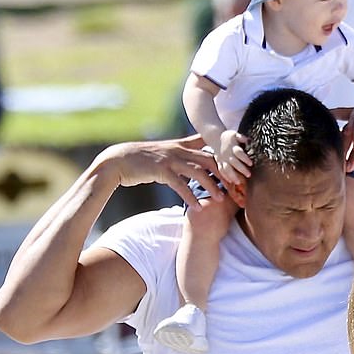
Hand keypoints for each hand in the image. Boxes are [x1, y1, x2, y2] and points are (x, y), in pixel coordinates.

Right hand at [99, 136, 223, 210]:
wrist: (118, 161)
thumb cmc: (141, 159)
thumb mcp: (164, 152)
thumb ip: (180, 152)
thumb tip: (193, 154)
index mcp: (180, 145)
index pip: (207, 147)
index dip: (222, 155)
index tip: (236, 165)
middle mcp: (178, 150)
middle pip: (208, 159)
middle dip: (224, 173)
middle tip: (235, 186)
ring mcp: (170, 160)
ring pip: (197, 172)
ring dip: (210, 186)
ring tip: (220, 199)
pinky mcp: (161, 171)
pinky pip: (180, 185)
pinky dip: (190, 197)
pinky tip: (198, 207)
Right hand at [217, 130, 251, 184]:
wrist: (215, 137)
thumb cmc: (228, 137)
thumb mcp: (235, 134)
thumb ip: (242, 138)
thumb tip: (249, 140)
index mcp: (232, 147)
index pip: (239, 152)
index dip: (245, 158)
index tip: (251, 164)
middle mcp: (227, 154)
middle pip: (234, 162)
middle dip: (241, 169)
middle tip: (249, 175)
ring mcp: (222, 159)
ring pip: (227, 169)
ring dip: (233, 176)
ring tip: (238, 182)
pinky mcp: (219, 163)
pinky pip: (221, 171)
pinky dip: (225, 177)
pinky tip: (230, 182)